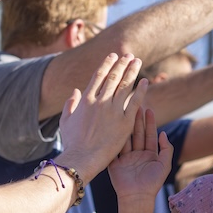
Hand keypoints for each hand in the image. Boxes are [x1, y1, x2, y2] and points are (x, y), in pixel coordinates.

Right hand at [57, 53, 147, 181]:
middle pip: (113, 77)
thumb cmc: (73, 143)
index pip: (98, 76)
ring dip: (132, 71)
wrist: (82, 158)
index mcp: (85, 100)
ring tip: (138, 61)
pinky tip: (146, 81)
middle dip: (122, 64)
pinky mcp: (124, 122)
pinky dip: (141, 90)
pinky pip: (135, 102)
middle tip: (129, 55)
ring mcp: (112, 111)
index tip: (113, 56)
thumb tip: (75, 90)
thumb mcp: (65, 121)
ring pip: (125, 86)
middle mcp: (99, 101)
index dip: (107, 64)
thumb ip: (69, 104)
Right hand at [108, 107, 172, 201]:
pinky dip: (113, 138)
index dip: (149, 122)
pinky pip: (114, 149)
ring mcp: (126, 158)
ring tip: (125, 111)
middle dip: (137, 120)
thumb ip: (166, 149)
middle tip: (135, 105)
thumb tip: (164, 133)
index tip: (149, 109)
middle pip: (137, 134)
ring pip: (126, 138)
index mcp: (150, 154)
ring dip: (125, 125)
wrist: (137, 197)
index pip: (149, 135)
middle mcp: (137, 154)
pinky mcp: (115, 162)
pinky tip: (113, 125)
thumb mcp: (165, 165)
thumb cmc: (153, 182)